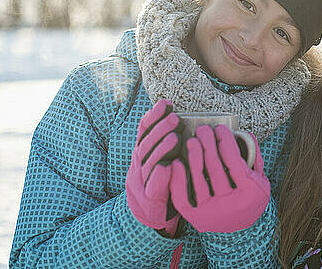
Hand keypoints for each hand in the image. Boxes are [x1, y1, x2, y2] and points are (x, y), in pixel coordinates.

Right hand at [126, 99, 180, 234]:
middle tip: (175, 118)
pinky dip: (159, 177)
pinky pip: (153, 188)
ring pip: (149, 164)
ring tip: (174, 138)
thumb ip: (169, 142)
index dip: (154, 117)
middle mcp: (138, 166)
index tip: (166, 103)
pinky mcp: (149, 201)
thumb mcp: (162, 159)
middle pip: (146, 145)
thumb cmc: (164, 184)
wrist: (148, 217)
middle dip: (160, 130)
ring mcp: (141, 184)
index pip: (144, 132)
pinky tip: (167, 167)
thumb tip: (183, 117)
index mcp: (142, 154)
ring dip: (161, 149)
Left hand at [170, 124, 269, 232]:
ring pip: (199, 179)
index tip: (220, 128)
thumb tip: (244, 133)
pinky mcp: (196, 218)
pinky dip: (178, 179)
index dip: (225, 140)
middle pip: (215, 166)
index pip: (234, 159)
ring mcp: (212, 212)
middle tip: (203, 129)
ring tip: (191, 141)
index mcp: (250, 192)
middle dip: (208, 143)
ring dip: (194, 156)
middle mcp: (231, 204)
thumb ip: (254, 157)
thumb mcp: (260, 180)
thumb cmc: (250, 198)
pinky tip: (177, 163)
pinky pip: (183, 198)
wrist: (241, 232)